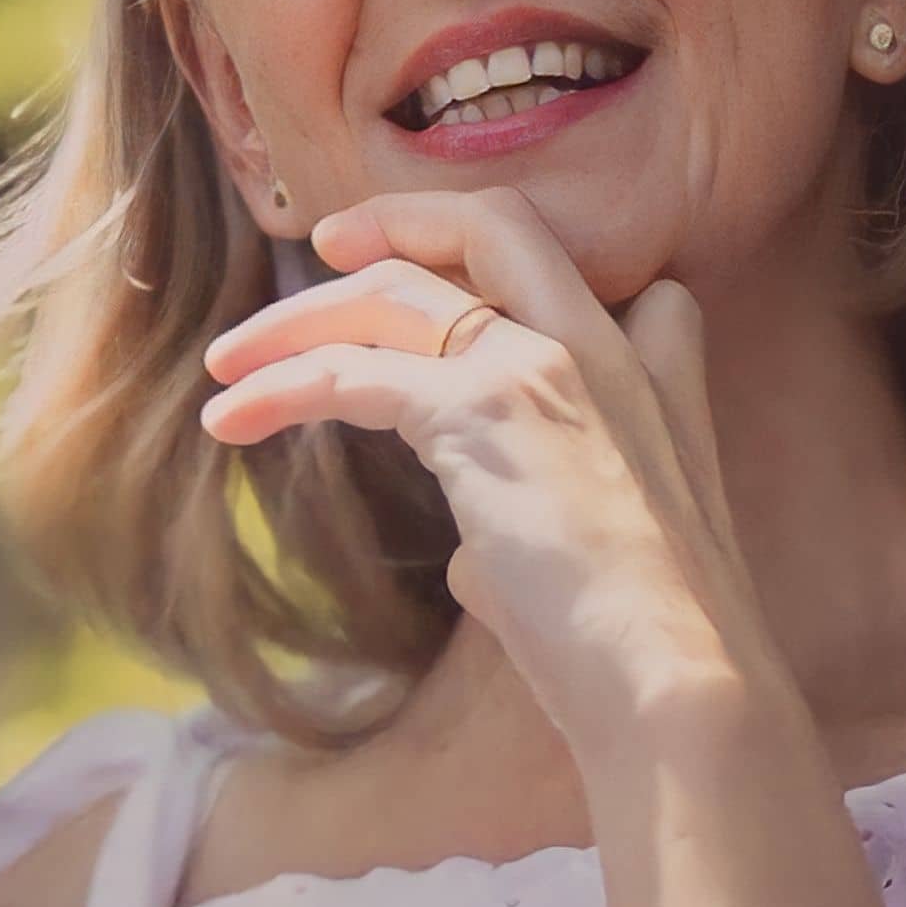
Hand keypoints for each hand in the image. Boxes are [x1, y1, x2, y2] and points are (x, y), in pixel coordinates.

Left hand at [198, 190, 764, 742]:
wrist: (676, 684)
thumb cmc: (644, 652)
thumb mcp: (602, 564)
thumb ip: (532, 529)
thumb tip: (473, 553)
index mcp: (656, 371)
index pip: (576, 268)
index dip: (493, 260)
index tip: (429, 282)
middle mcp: (608, 342)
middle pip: (489, 226)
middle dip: (397, 222)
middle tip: (326, 245)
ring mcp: (547, 365)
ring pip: (399, 292)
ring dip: (300, 320)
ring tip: (228, 362)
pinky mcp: (481, 411)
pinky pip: (354, 372)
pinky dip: (281, 386)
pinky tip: (233, 418)